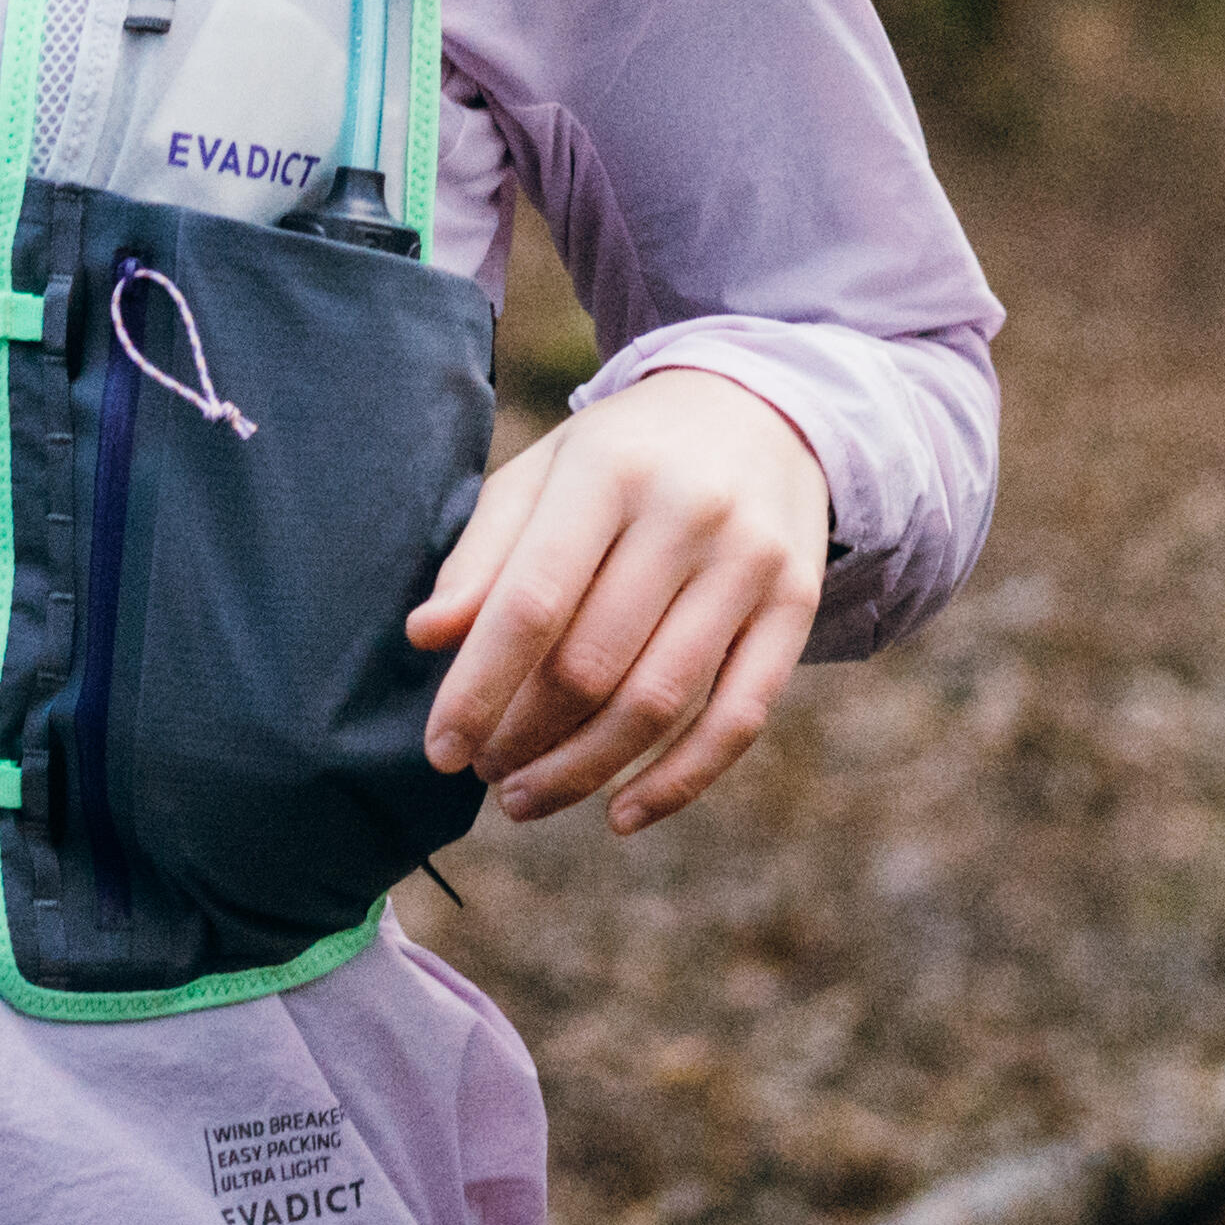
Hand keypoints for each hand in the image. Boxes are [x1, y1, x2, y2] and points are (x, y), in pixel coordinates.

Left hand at [407, 367, 829, 833]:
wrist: (765, 409)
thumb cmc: (625, 454)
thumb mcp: (544, 474)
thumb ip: (483, 554)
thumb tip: (426, 637)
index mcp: (609, 471)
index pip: (531, 602)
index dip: (478, 688)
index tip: (439, 751)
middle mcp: (689, 514)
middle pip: (593, 664)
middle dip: (524, 735)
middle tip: (483, 770)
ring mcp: (752, 563)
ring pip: (660, 703)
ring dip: (584, 771)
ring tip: (525, 797)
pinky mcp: (798, 606)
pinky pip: (738, 720)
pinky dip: (678, 782)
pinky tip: (621, 815)